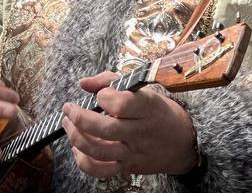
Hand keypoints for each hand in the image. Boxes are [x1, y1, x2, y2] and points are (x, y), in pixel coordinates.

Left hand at [61, 70, 198, 178]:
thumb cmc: (159, 112)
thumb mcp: (142, 90)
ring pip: (100, 151)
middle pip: (106, 129)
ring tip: (69, 125)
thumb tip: (84, 83)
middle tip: (69, 109)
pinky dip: (84, 161)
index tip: (100, 94)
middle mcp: (140, 132)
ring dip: (77, 137)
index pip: (122, 104)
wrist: (182, 143)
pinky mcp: (128, 167)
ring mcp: (134, 152)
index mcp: (147, 108)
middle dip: (80, 118)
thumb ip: (110, 80)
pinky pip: (101, 170)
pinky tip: (78, 148)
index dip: (104, 96)